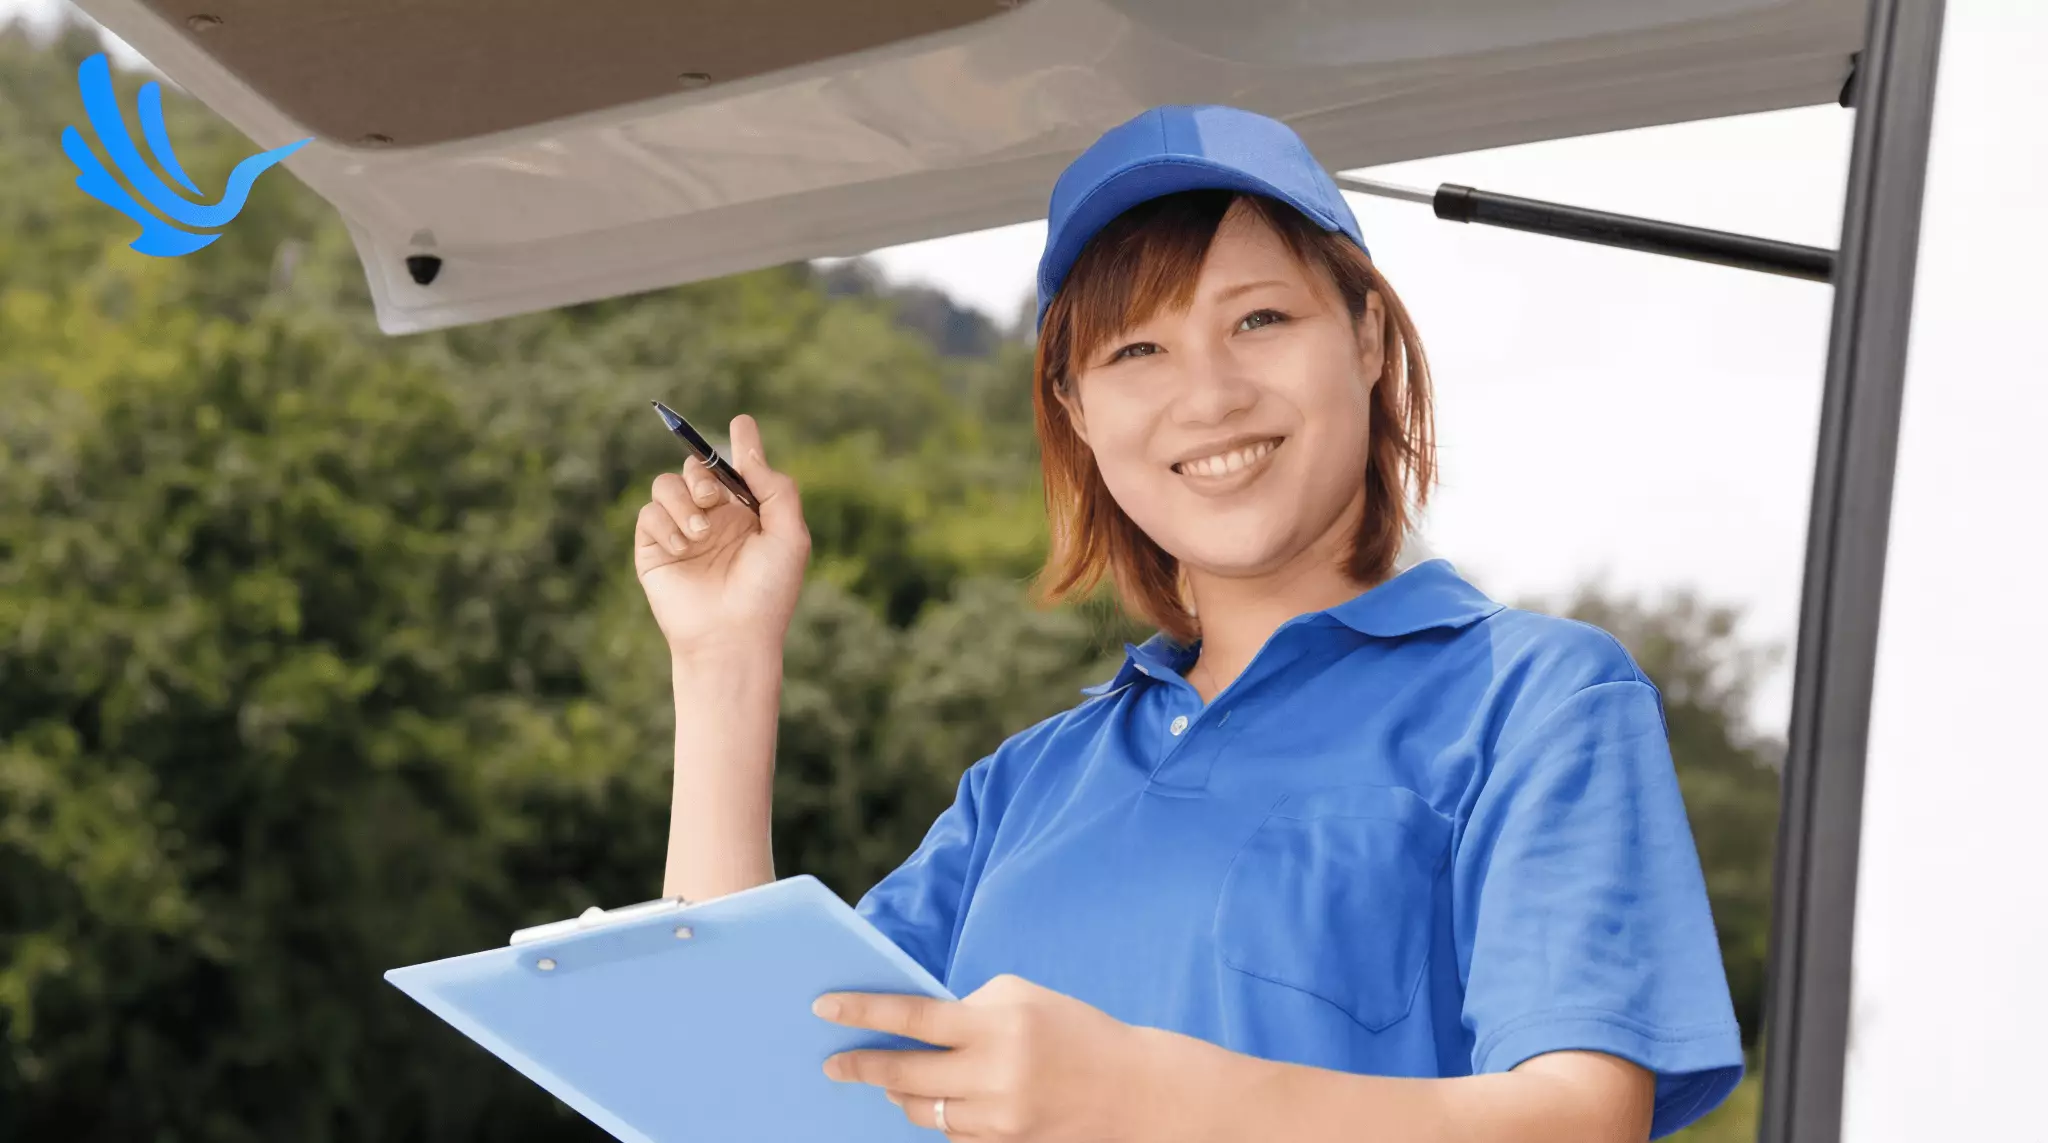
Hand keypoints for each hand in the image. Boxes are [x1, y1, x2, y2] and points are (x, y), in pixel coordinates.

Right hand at [634, 414, 809, 658]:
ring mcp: (681, 532)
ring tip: (700, 535)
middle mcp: (712, 519)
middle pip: (695, 468)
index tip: (741, 423)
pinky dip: (666, 525)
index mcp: (747, 513)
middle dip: (703, 473)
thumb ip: (775, 487)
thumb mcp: (789, 535)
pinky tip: (683, 549)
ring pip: (666, 485)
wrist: (732, 635)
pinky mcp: (653, 549)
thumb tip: (749, 447)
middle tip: (713, 498)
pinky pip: (648, 514)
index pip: (737, 469)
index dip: (739, 444)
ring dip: (683, 502)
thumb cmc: (768, 591)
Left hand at [816, 974, 1170, 1141]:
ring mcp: (998, 1119)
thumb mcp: (1023, 999)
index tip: (824, 1009)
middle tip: (832, 1063)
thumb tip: (915, 1026)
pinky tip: (940, 1100)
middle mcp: (995, 1075)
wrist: (1133, 1091)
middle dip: (861, 1066)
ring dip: (900, 1092)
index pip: (914, 1017)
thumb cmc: (1074, 1030)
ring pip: (922, 1110)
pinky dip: (938, 1115)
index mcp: (999, 1025)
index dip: (864, 1012)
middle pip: (905, 1074)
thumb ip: (969, 1008)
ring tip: (889, 1078)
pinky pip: (950, 1134)